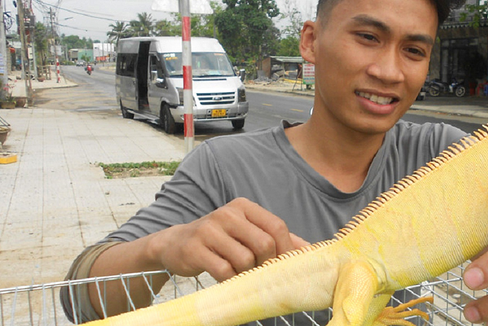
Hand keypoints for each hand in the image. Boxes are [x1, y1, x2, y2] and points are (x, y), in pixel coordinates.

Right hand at [149, 198, 308, 280]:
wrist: (176, 244)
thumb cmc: (220, 239)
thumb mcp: (247, 231)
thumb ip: (277, 238)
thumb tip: (311, 250)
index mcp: (244, 207)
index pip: (277, 226)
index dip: (286, 249)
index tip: (285, 265)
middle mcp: (227, 213)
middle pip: (264, 244)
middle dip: (266, 264)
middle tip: (259, 272)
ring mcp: (209, 230)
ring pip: (244, 260)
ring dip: (246, 273)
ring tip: (239, 273)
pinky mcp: (195, 249)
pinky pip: (224, 271)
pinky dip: (229, 279)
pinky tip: (225, 277)